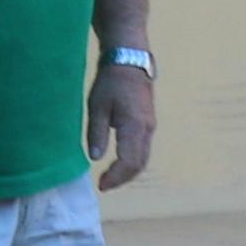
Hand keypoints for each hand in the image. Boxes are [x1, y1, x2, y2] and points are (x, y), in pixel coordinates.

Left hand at [86, 56, 154, 192]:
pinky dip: (133, 161)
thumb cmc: (110, 82)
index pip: (128, 161)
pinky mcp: (149, 123)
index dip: (115, 177)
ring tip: (111, 177)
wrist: (129, 61)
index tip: (101, 185)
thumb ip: (97, 133)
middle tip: (105, 184)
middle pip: (139, 164)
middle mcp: (146, 129)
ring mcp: (150, 126)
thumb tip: (95, 158)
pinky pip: (144, 149)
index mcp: (133, 126)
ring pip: (143, 158)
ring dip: (128, 171)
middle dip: (122, 178)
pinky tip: (119, 162)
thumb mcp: (97, 107)